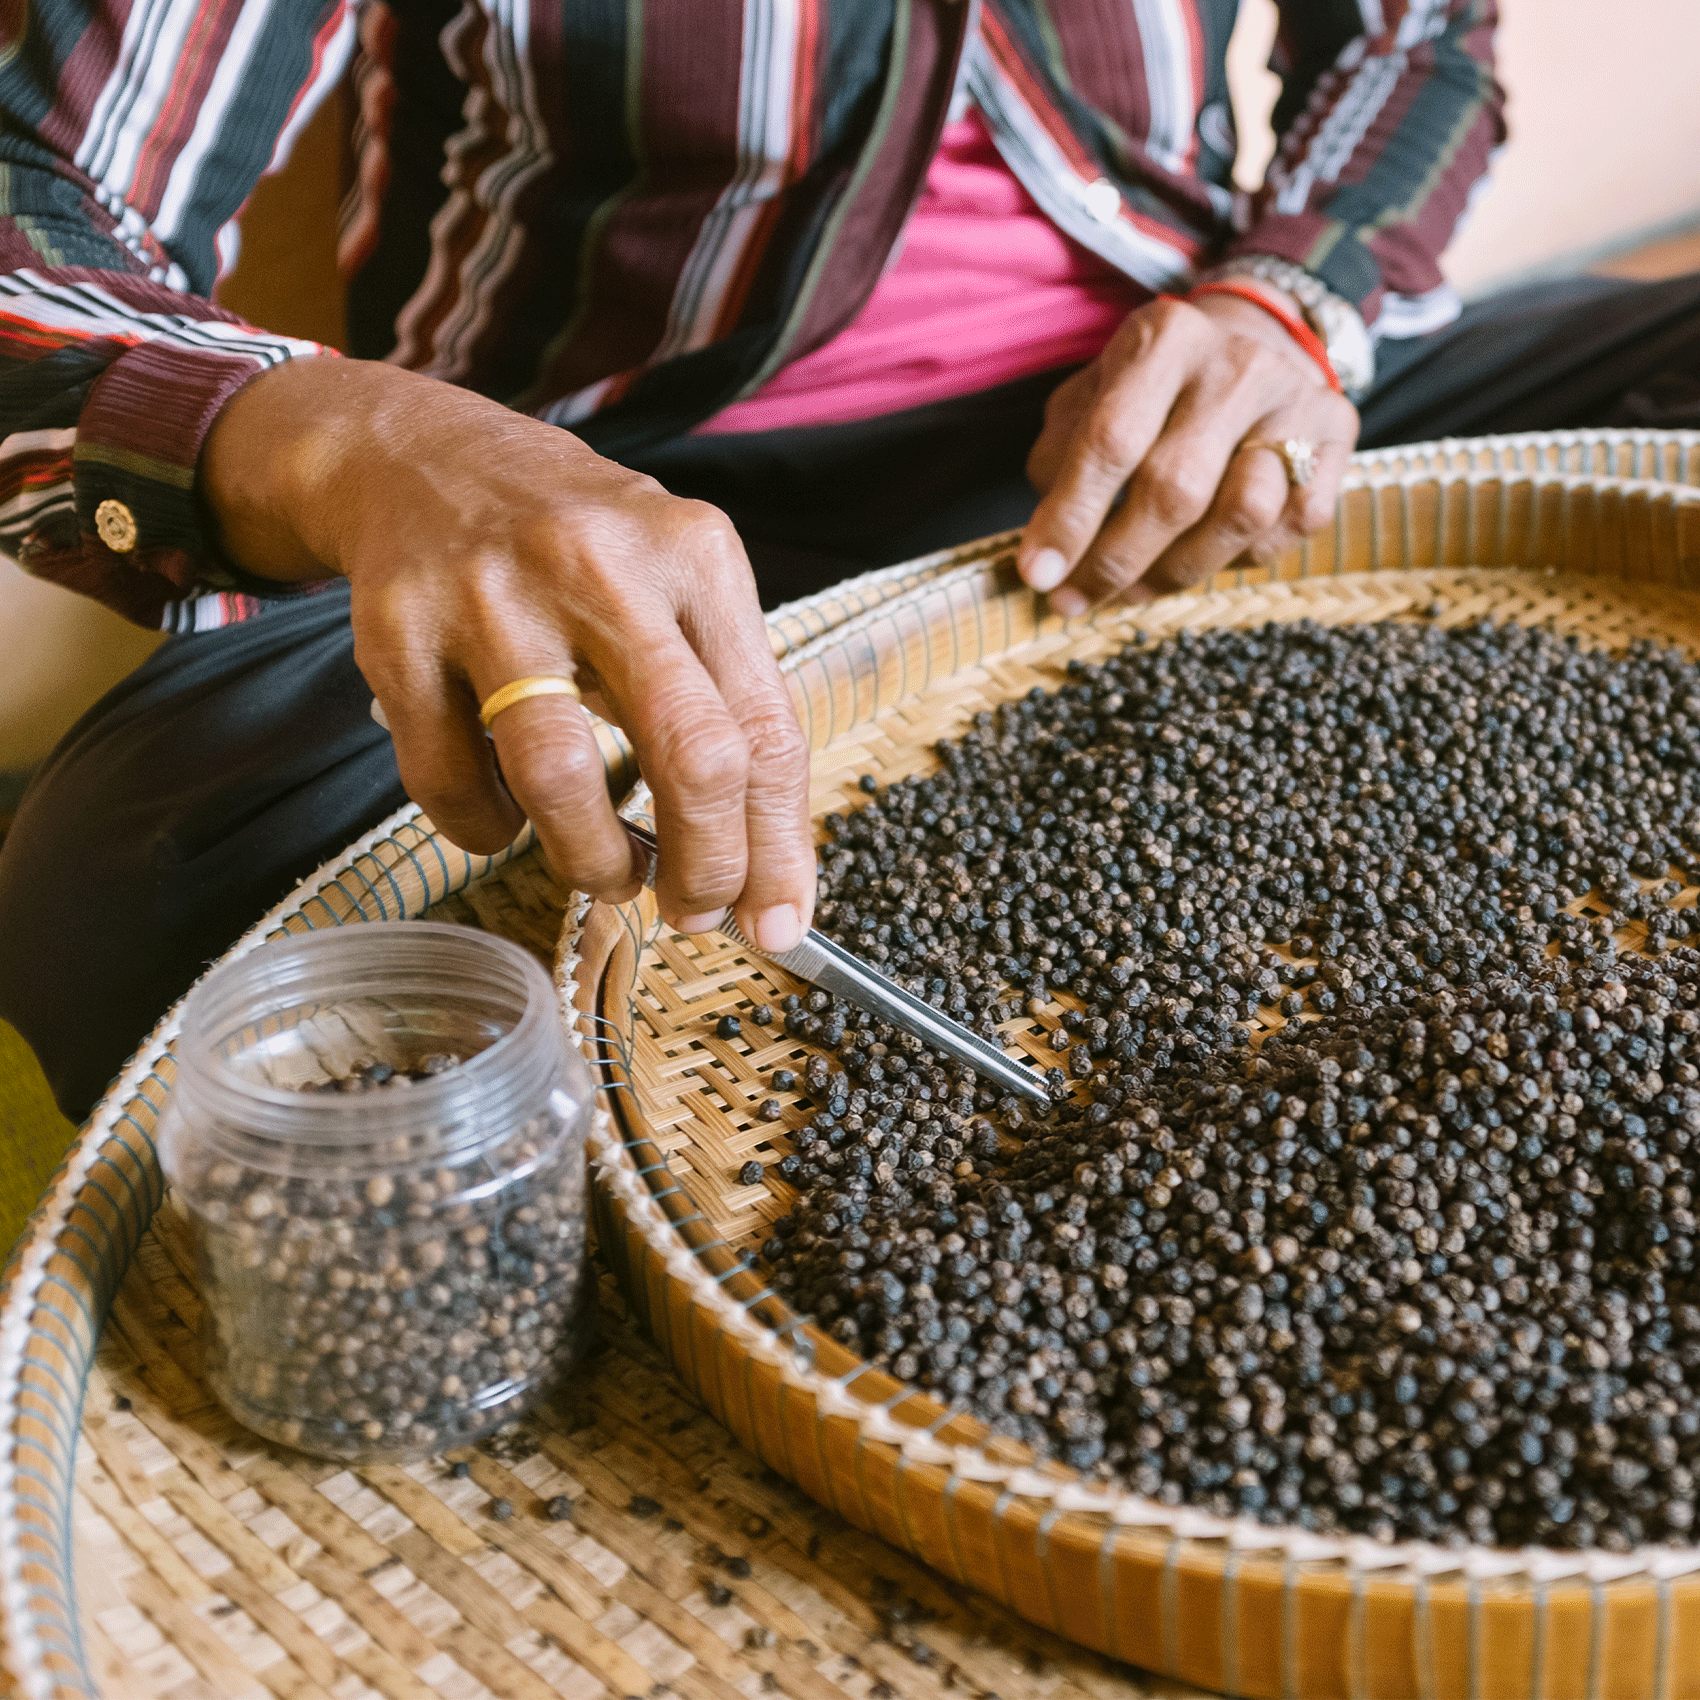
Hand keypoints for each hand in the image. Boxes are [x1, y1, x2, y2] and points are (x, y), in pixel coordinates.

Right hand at [202, 358, 814, 948]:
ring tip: (605, 873)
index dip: (777, 847)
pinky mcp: (401, 632)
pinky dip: (484, 829)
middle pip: (689, 754)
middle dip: (706, 864)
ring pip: (560, 777)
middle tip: (695, 910)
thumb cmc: (576, 546)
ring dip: (593, 860)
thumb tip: (764, 870)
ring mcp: (492, 596)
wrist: (420, 456)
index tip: (777, 922)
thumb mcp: (675, 583)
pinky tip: (504, 820)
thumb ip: (723, 707)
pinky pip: (450, 779)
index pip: (764, 729)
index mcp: (695, 555)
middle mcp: (601, 565)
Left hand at [1019, 291, 1359, 612]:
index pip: (1110, 441)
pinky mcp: (1336, 437)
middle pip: (1175, 489)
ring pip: (1240, 517)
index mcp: (1164, 338)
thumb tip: (1050, 550)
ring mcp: (1295, 400)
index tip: (1038, 576)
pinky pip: (1285, 533)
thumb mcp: (1091, 398)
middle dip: (1115, 561)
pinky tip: (1201, 553)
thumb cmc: (1152, 389)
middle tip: (1075, 598)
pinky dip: (1234, 560)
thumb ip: (1059, 461)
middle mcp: (1237, 363)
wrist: (1255, 342)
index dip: (1071, 519)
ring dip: (1176, 571)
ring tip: (1135, 586)